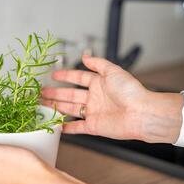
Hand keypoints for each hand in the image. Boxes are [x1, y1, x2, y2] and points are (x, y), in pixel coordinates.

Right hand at [42, 55, 183, 143]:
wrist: (141, 113)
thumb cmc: (131, 91)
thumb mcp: (113, 71)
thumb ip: (98, 63)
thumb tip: (86, 56)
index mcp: (99, 84)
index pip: (78, 78)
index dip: (66, 76)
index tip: (53, 75)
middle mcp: (94, 98)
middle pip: (70, 95)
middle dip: (55, 93)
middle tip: (42, 93)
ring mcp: (93, 112)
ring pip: (70, 109)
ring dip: (56, 107)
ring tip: (42, 105)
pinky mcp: (94, 126)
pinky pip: (77, 127)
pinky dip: (66, 127)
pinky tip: (56, 125)